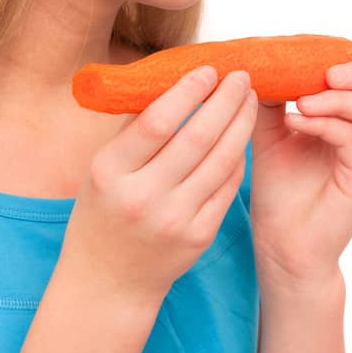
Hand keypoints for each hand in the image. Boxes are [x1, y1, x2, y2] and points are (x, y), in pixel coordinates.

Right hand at [63, 66, 257, 304]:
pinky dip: (239, 156)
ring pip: (222, 160)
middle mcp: (142, 197)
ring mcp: (174, 219)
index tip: (209, 69)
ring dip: (242, 123)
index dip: (188, 91)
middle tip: (241, 75)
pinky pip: (228, 187)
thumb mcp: (102, 168)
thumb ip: (135, 127)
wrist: (108, 282)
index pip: (157, 121)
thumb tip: (172, 78)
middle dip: (226, 100)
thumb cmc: (104, 212)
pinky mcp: (200, 236)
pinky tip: (243, 134)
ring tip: (249, 98)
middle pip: (198, 137)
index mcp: (110, 173)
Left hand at [249, 41, 351, 291]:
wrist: (283, 246)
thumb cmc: (281, 192)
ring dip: (340, 96)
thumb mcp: (272, 133)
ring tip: (304, 98)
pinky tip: (294, 120)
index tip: (339, 44)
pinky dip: (325, 124)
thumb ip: (274, 97)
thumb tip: (261, 58)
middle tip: (327, 71)